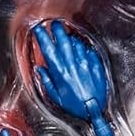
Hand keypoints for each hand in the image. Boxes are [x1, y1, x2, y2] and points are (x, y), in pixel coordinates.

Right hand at [32, 20, 118, 135]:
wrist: (95, 111)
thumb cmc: (75, 107)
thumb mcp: (57, 98)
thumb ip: (47, 81)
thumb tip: (40, 69)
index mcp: (60, 73)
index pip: (49, 50)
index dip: (42, 37)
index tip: (38, 29)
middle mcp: (72, 66)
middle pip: (63, 42)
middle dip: (57, 30)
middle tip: (55, 24)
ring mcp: (85, 64)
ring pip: (75, 44)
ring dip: (70, 38)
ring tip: (67, 36)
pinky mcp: (95, 65)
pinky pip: (87, 51)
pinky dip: (82, 47)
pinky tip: (80, 47)